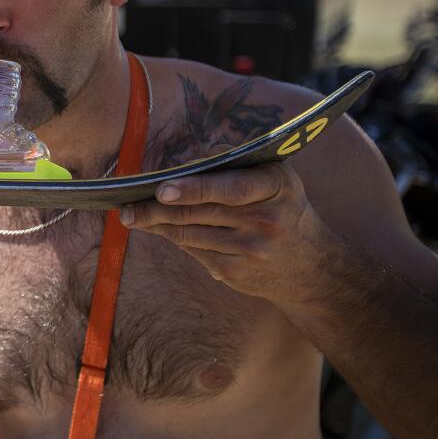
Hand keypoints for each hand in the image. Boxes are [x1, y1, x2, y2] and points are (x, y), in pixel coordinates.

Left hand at [119, 162, 332, 302]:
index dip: (193, 188)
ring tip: (131, 215)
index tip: (161, 189)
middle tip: (126, 205)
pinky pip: (194, 251)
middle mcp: (266, 220)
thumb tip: (180, 168)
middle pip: (199, 213)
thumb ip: (232, 165)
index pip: (230, 187)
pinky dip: (173, 238)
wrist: (311, 268)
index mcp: (276, 186)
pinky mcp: (236, 273)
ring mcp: (251, 251)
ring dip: (156, 224)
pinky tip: (157, 229)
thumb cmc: (281, 208)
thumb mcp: (274, 179)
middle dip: (157, 209)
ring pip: (189, 234)